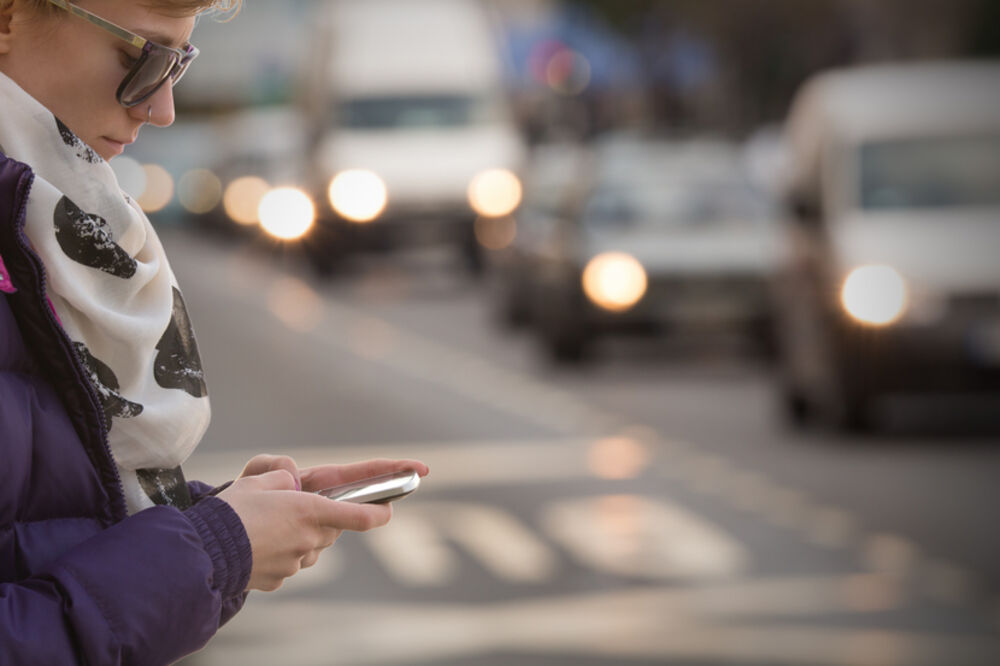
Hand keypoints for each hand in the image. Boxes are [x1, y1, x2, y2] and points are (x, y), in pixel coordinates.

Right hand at [217, 457, 427, 591]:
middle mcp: (308, 539)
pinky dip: (279, 553)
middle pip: (329, 528)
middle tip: (294, 509)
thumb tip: (292, 486)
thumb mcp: (258, 479)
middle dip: (320, 518)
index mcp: (309, 511)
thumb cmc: (230, 511)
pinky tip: (257, 545)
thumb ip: (284, 478)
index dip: (379, 512)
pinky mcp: (279, 579)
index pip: (360, 515)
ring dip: (298, 536)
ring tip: (268, 526)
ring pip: (309, 546)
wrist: (200, 552)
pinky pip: (289, 562)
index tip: (390, 509)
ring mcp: (295, 563)